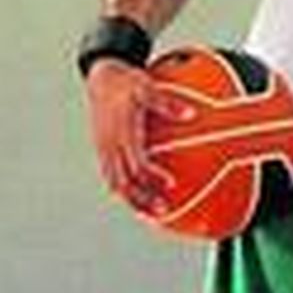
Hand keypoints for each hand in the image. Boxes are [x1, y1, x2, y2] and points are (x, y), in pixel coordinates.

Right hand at [83, 59, 190, 215]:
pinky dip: (124, 191)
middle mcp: (111, 146)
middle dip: (143, 200)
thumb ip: (167, 103)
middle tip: (164, 211)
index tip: (171, 185)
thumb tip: (192, 114)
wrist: (101, 78)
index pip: (137, 163)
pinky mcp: (103, 151)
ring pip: (116, 184)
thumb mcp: (147, 87)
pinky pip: (112, 177)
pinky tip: (138, 198)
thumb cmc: (126, 82)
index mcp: (122, 133)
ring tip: (151, 214)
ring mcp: (105, 150)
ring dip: (133, 201)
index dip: (152, 177)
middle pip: (124, 183)